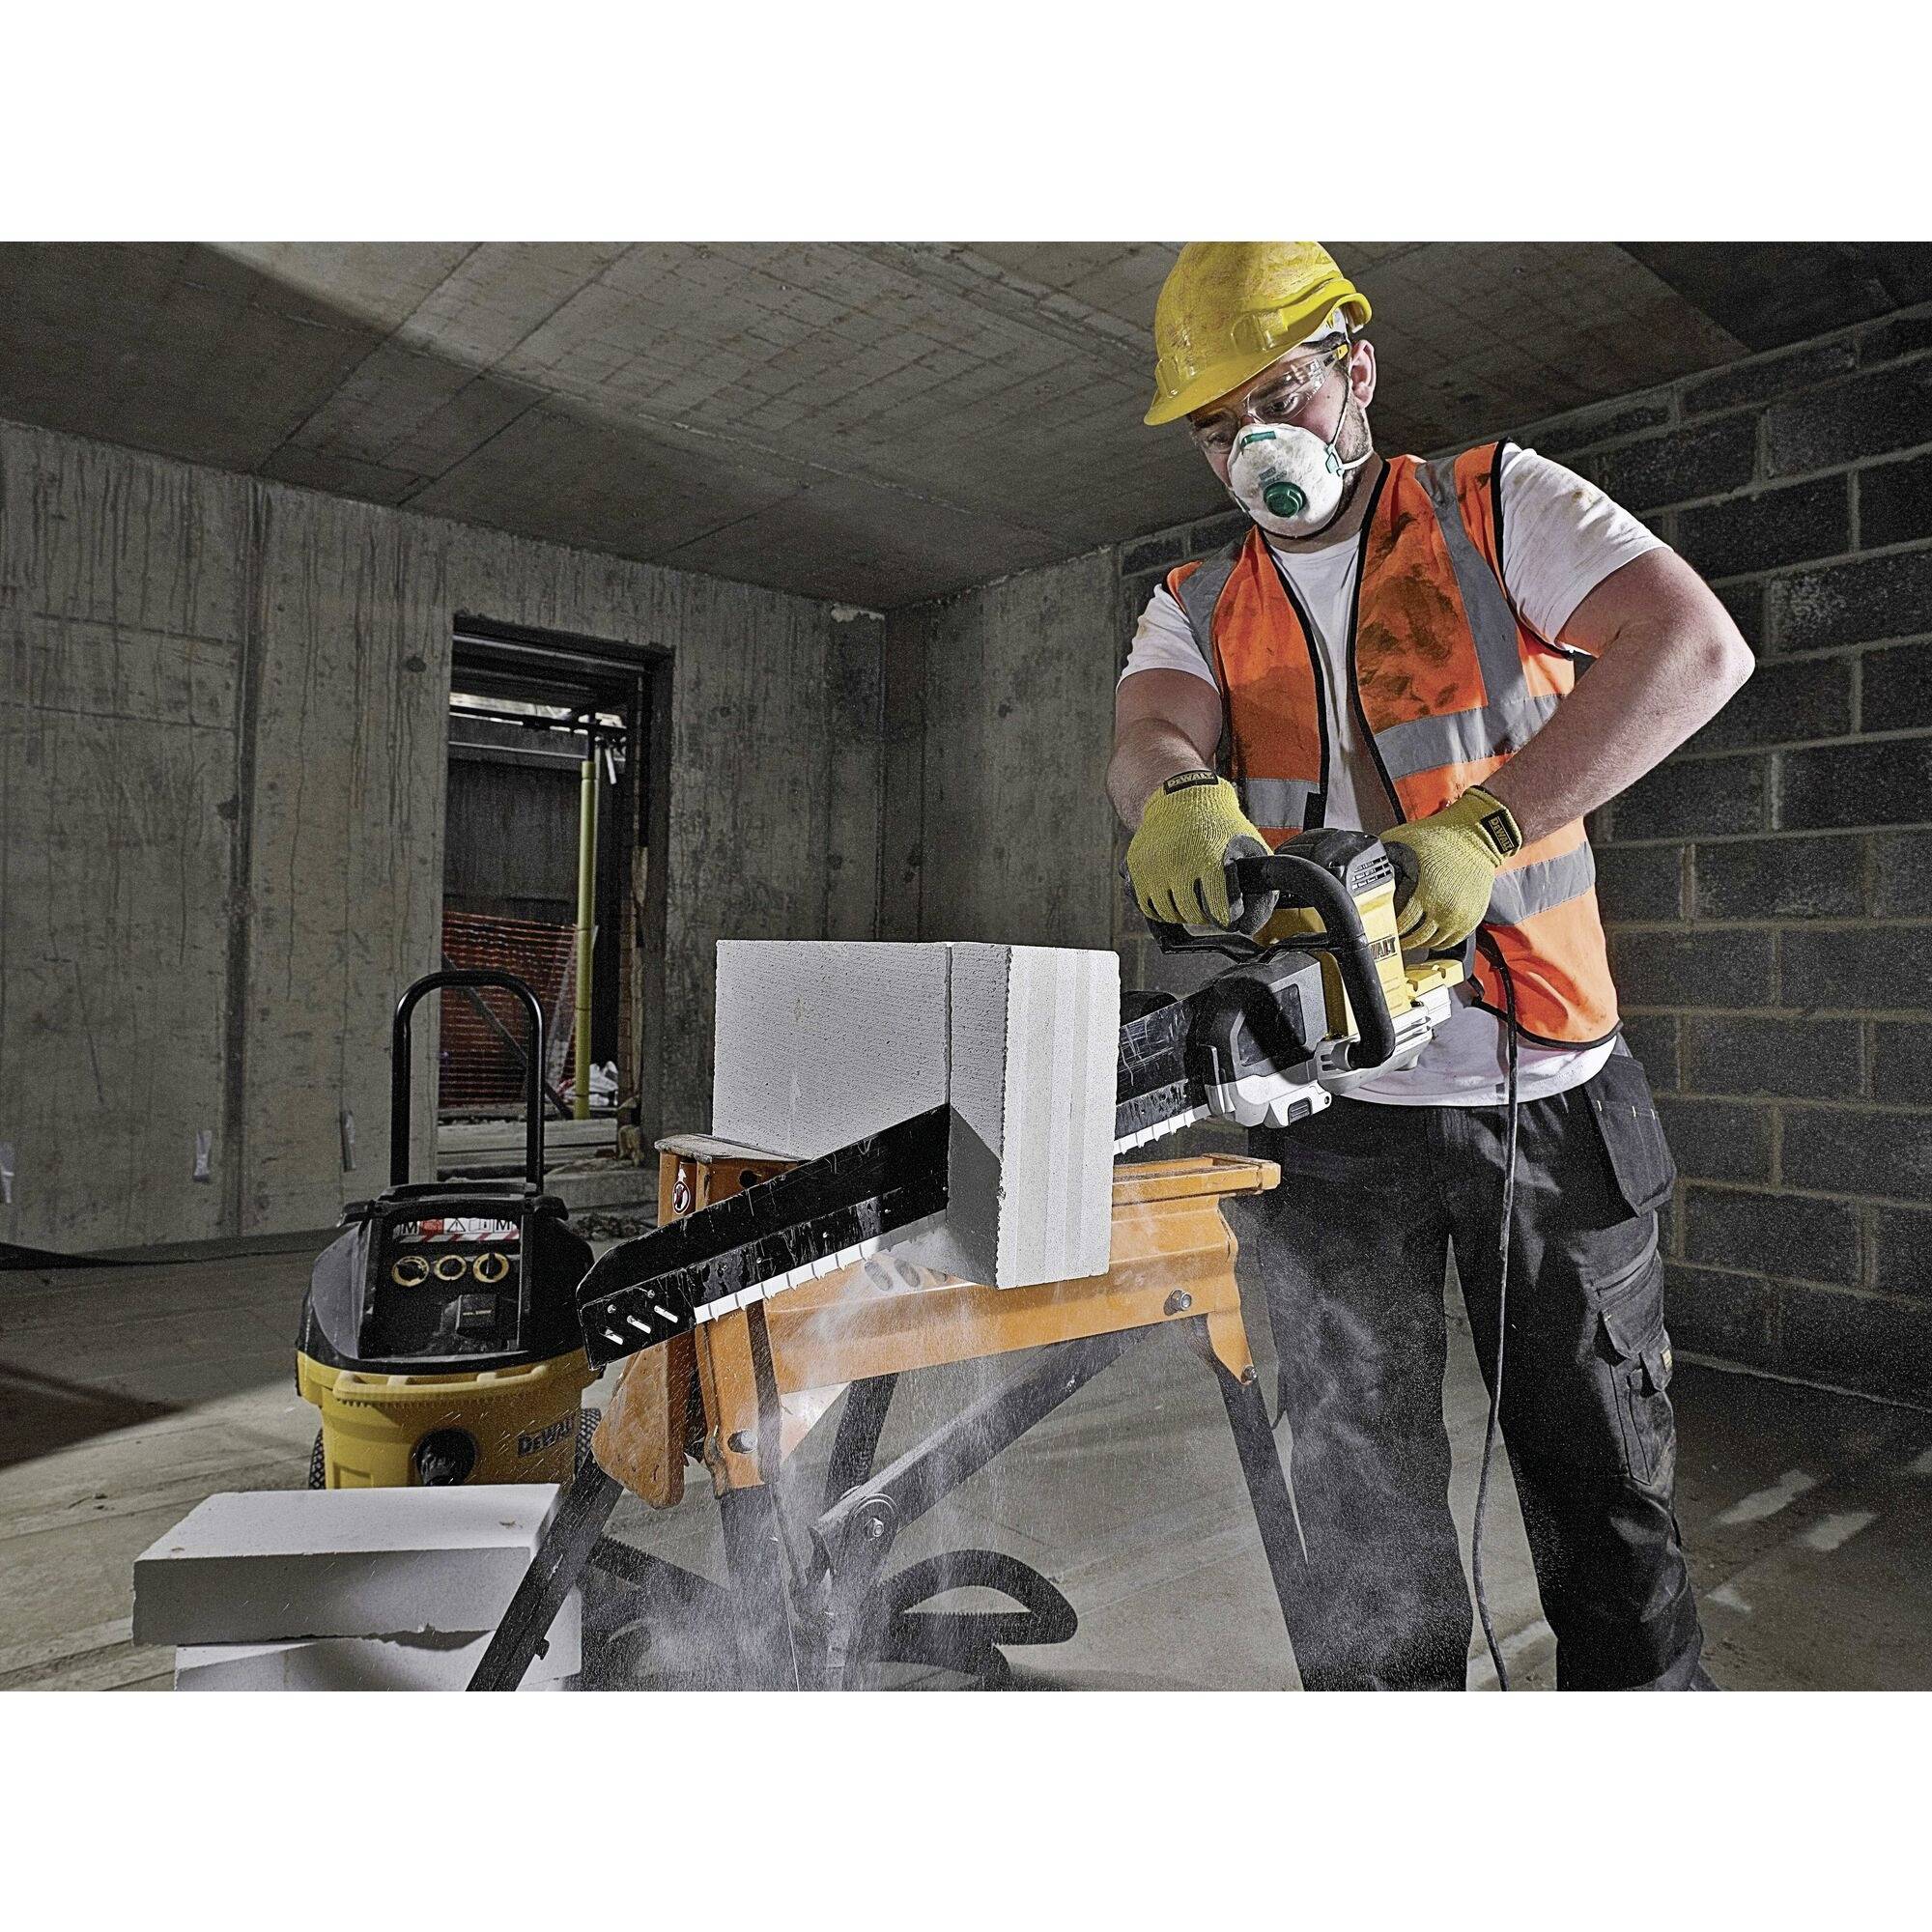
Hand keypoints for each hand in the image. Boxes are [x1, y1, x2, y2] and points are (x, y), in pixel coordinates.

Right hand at [1125, 771, 1272, 929]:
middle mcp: (1179, 864)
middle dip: (1204, 916)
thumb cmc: (1218, 822)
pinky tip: (1172, 898)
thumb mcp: (1246, 843)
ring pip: (1169, 913)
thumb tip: (1257, 911)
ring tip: (1191, 902)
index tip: (1227, 917)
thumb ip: (1255, 876)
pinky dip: (1160, 908)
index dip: (1226, 918)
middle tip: (1209, 908)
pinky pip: (1147, 905)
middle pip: (1193, 915)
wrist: (1183, 797)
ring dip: (1182, 913)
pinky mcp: (1138, 868)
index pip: (1219, 910)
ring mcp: (1155, 867)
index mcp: (1209, 859)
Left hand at [1380, 784, 1523, 950]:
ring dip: (1418, 943)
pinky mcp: (1471, 918)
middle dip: (1401, 939)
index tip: (1381, 926)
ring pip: (1432, 943)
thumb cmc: (1443, 836)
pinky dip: (1437, 942)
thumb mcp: (1405, 841)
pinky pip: (1450, 941)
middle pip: (1416, 939)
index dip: (1388, 928)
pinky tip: (1427, 936)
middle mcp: (1444, 909)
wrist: (1478, 836)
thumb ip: (1385, 856)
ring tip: (1407, 937)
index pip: (1401, 924)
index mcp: (1426, 893)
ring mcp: (1459, 917)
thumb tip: (1365, 862)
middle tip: (1391, 936)